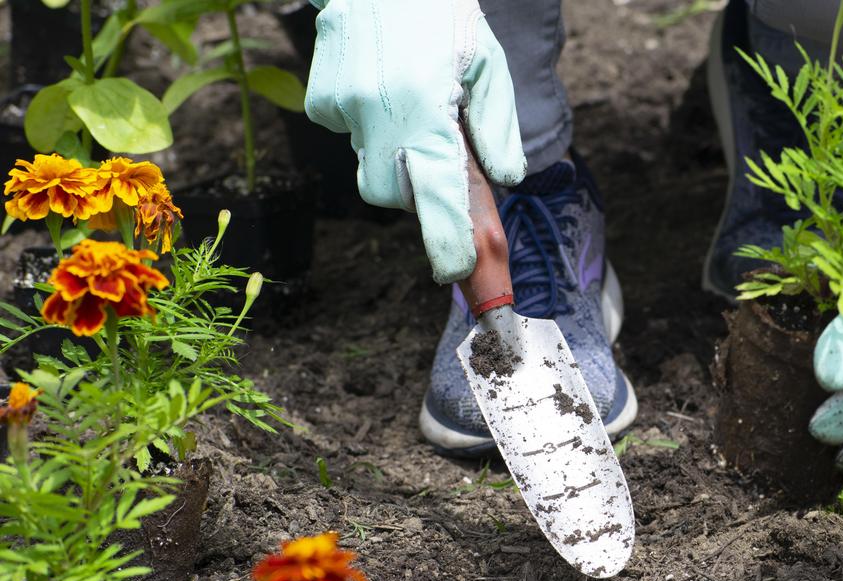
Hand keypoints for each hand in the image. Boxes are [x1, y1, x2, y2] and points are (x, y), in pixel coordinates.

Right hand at [305, 0, 525, 283]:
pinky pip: (350, 133)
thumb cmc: (444, 19)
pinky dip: (369, 123)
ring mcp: (341, 108)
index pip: (437, 196)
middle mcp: (377, 115)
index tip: (458, 273)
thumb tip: (503, 181)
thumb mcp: (488, 66)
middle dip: (414, 189)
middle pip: (391, 194)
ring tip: (411, 99)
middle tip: (436, 150)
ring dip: (395, 150)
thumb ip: (497, 129)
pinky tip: (382, 85)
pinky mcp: (319, 99)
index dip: (448, 241)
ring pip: (370, 163)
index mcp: (426, 110)